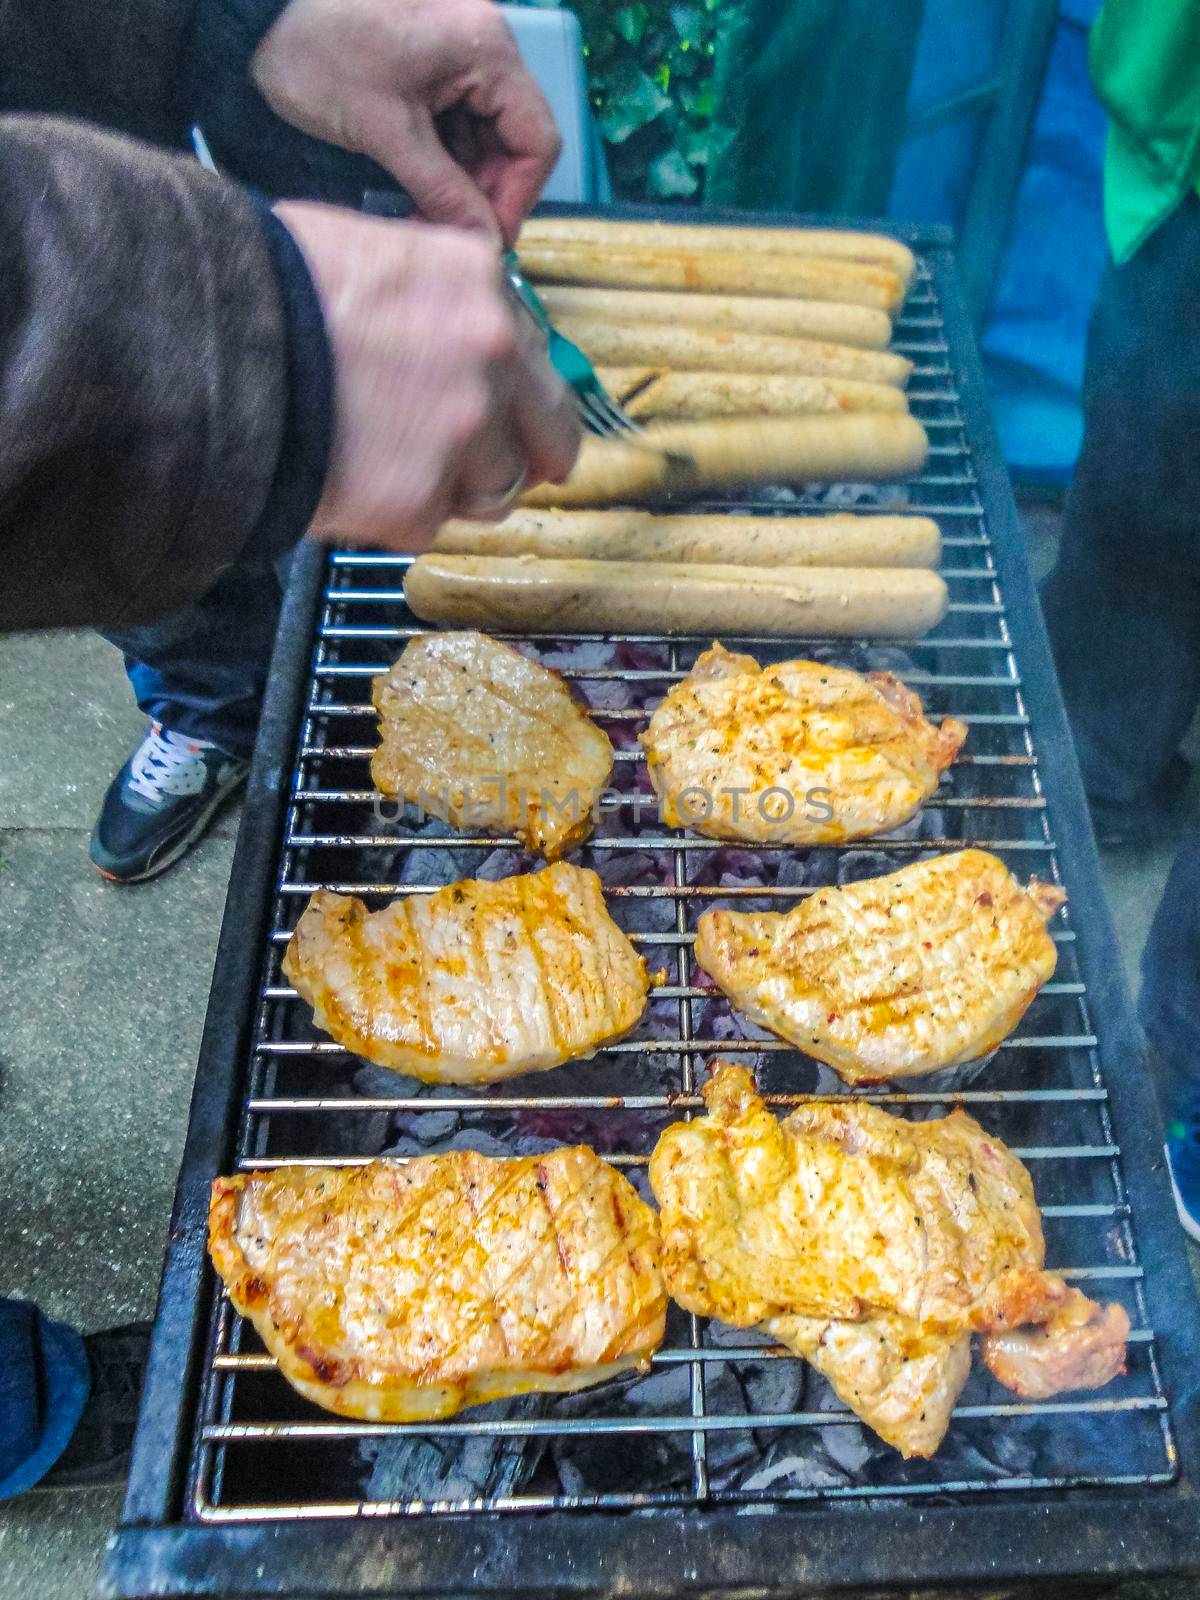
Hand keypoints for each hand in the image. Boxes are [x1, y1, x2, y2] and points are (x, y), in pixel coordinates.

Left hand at [254, 0, 559, 245]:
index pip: (535, 139)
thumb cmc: (318, 52)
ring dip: (460, 185)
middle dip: (483, 194)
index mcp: (486, 48)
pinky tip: (416, 191)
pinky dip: (441, 163)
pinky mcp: (429, 65)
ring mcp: (456, 53)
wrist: (253, 12)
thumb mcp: (387, 132)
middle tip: (445, 236)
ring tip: (423, 218)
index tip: (486, 241)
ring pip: (483, 138)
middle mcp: (483, 45)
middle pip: (512, 140)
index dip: (516, 198)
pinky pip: (454, 125)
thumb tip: (485, 244)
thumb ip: (443, 191)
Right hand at [276, 202, 579, 548]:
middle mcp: (490, 358)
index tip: (513, 415)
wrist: (205, 342)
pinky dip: (398, 516)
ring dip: (456, 491)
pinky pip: (430, 524)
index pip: (537, 359)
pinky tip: (354, 485)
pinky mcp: (419, 501)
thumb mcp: (373, 252)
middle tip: (496, 472)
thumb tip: (454, 338)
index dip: (519, 395)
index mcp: (481, 284)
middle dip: (522, 456)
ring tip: (395, 474)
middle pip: (548, 437)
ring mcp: (460, 436)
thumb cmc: (267, 287)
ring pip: (495, 491)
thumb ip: (437, 301)